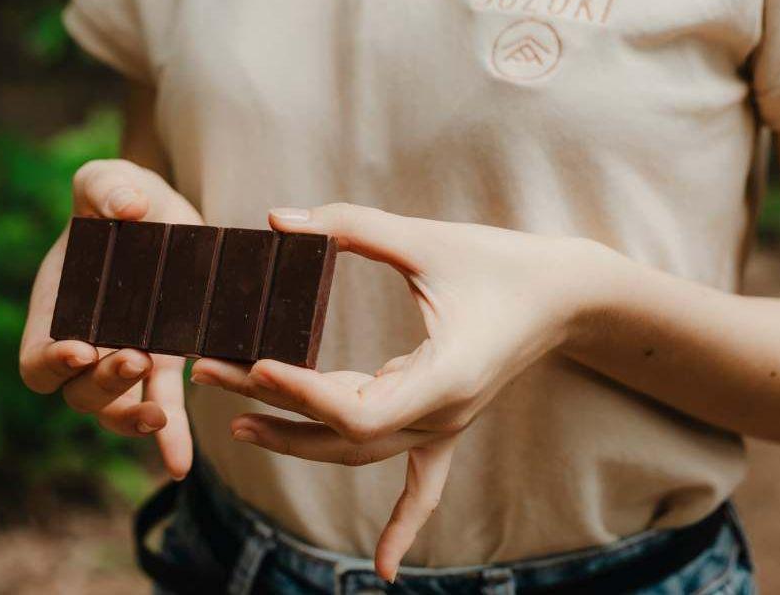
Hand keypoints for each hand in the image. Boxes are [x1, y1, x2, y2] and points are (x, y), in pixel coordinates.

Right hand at [19, 160, 203, 479]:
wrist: (164, 214)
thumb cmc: (121, 196)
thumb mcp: (111, 181)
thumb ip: (107, 187)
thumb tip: (127, 208)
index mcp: (56, 309)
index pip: (35, 358)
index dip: (50, 363)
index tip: (78, 349)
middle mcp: (83, 345)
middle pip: (75, 394)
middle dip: (102, 384)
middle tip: (134, 358)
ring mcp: (123, 362)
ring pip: (113, 412)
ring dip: (132, 419)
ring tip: (158, 414)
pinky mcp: (165, 368)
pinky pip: (162, 412)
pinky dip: (169, 440)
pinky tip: (180, 464)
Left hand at [190, 203, 616, 579]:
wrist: (569, 293)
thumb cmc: (506, 262)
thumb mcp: (429, 240)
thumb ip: (352, 227)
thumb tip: (276, 219)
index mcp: (443, 378)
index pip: (356, 410)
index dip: (301, 393)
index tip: (256, 362)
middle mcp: (443, 415)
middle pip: (341, 433)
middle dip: (271, 407)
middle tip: (210, 373)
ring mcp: (445, 425)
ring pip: (361, 451)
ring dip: (299, 442)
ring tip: (238, 422)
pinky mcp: (446, 420)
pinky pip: (424, 484)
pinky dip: (403, 524)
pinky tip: (384, 569)